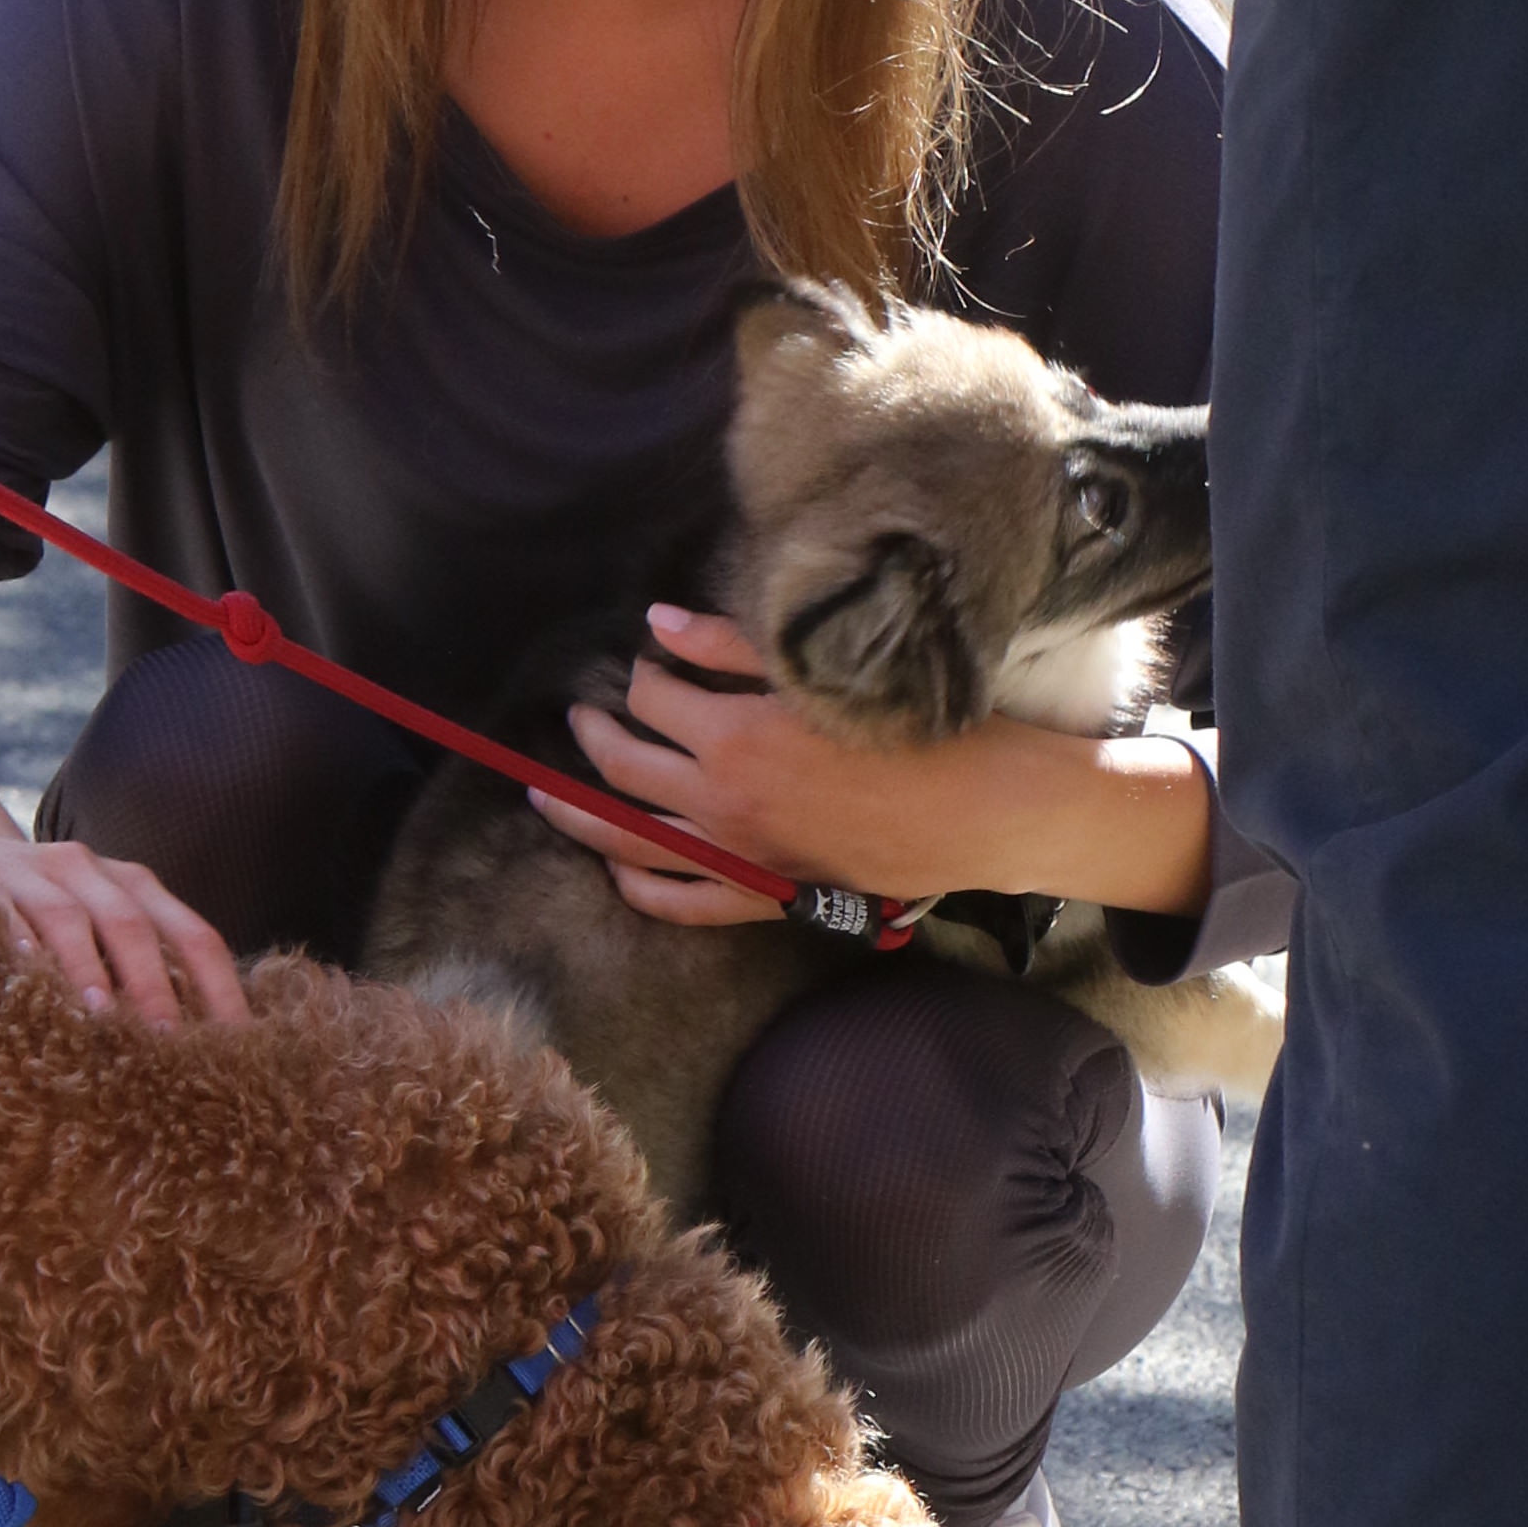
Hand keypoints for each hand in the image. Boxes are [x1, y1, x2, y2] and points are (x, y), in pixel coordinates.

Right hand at [0, 833, 248, 1032]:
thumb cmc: (46, 913)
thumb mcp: (100, 929)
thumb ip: (140, 972)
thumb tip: (196, 1049)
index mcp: (135, 887)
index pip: (194, 936)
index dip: (220, 989)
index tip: (238, 1045)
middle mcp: (91, 871)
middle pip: (134, 926)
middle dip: (155, 985)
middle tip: (169, 1041)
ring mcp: (34, 870)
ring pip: (69, 917)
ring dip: (87, 967)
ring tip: (99, 1015)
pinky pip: (2, 909)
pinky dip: (16, 938)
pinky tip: (25, 972)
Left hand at [540, 603, 1215, 922]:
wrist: (982, 811)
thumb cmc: (915, 729)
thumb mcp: (820, 673)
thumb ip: (730, 648)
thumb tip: (657, 623)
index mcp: (736, 737)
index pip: (654, 698)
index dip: (642, 674)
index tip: (648, 661)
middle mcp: (723, 802)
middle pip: (624, 767)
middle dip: (593, 736)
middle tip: (576, 718)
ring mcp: (740, 856)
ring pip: (631, 842)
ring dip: (580, 818)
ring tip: (545, 799)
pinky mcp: (766, 895)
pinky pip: (682, 903)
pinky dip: (641, 887)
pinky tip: (619, 870)